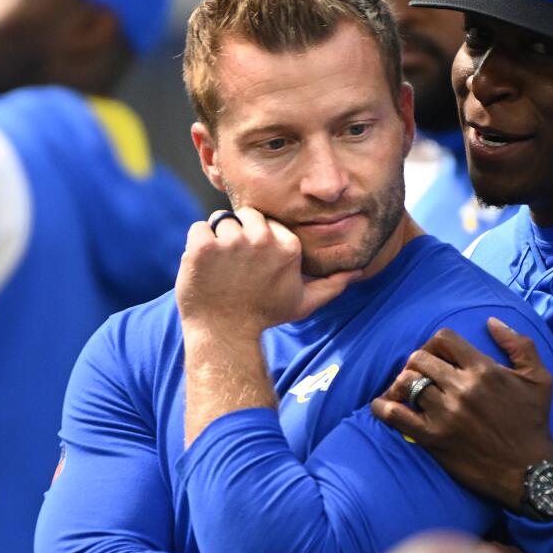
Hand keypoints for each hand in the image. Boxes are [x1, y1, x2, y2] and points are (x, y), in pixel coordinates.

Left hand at [175, 208, 359, 340]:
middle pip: (244, 217)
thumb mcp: (304, 303)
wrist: (224, 335)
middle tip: (235, 268)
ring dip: (216, 242)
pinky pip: (198, 229)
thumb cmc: (264, 317)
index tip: (253, 266)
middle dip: (238, 236)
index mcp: (288, 246)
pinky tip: (203, 268)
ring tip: (219, 270)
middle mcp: (262, 239)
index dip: (256, 241)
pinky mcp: (204, 247)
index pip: (266, 222)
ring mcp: (231, 242)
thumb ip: (332, 285)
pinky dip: (195, 245)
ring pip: (220, 221)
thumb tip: (357, 271)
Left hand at [370, 317, 552, 508]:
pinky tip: (383, 404)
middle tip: (421, 374)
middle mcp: (461, 388)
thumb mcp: (539, 378)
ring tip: (406, 390)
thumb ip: (519, 344)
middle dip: (417, 362)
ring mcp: (444, 413)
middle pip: (419, 358)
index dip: (435, 342)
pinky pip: (395, 415)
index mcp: (484, 370)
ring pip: (407, 382)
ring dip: (402, 383)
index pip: (443, 338)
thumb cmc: (534, 423)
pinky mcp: (432, 438)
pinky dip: (383, 406)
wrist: (530, 471)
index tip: (438, 355)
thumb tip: (492, 322)